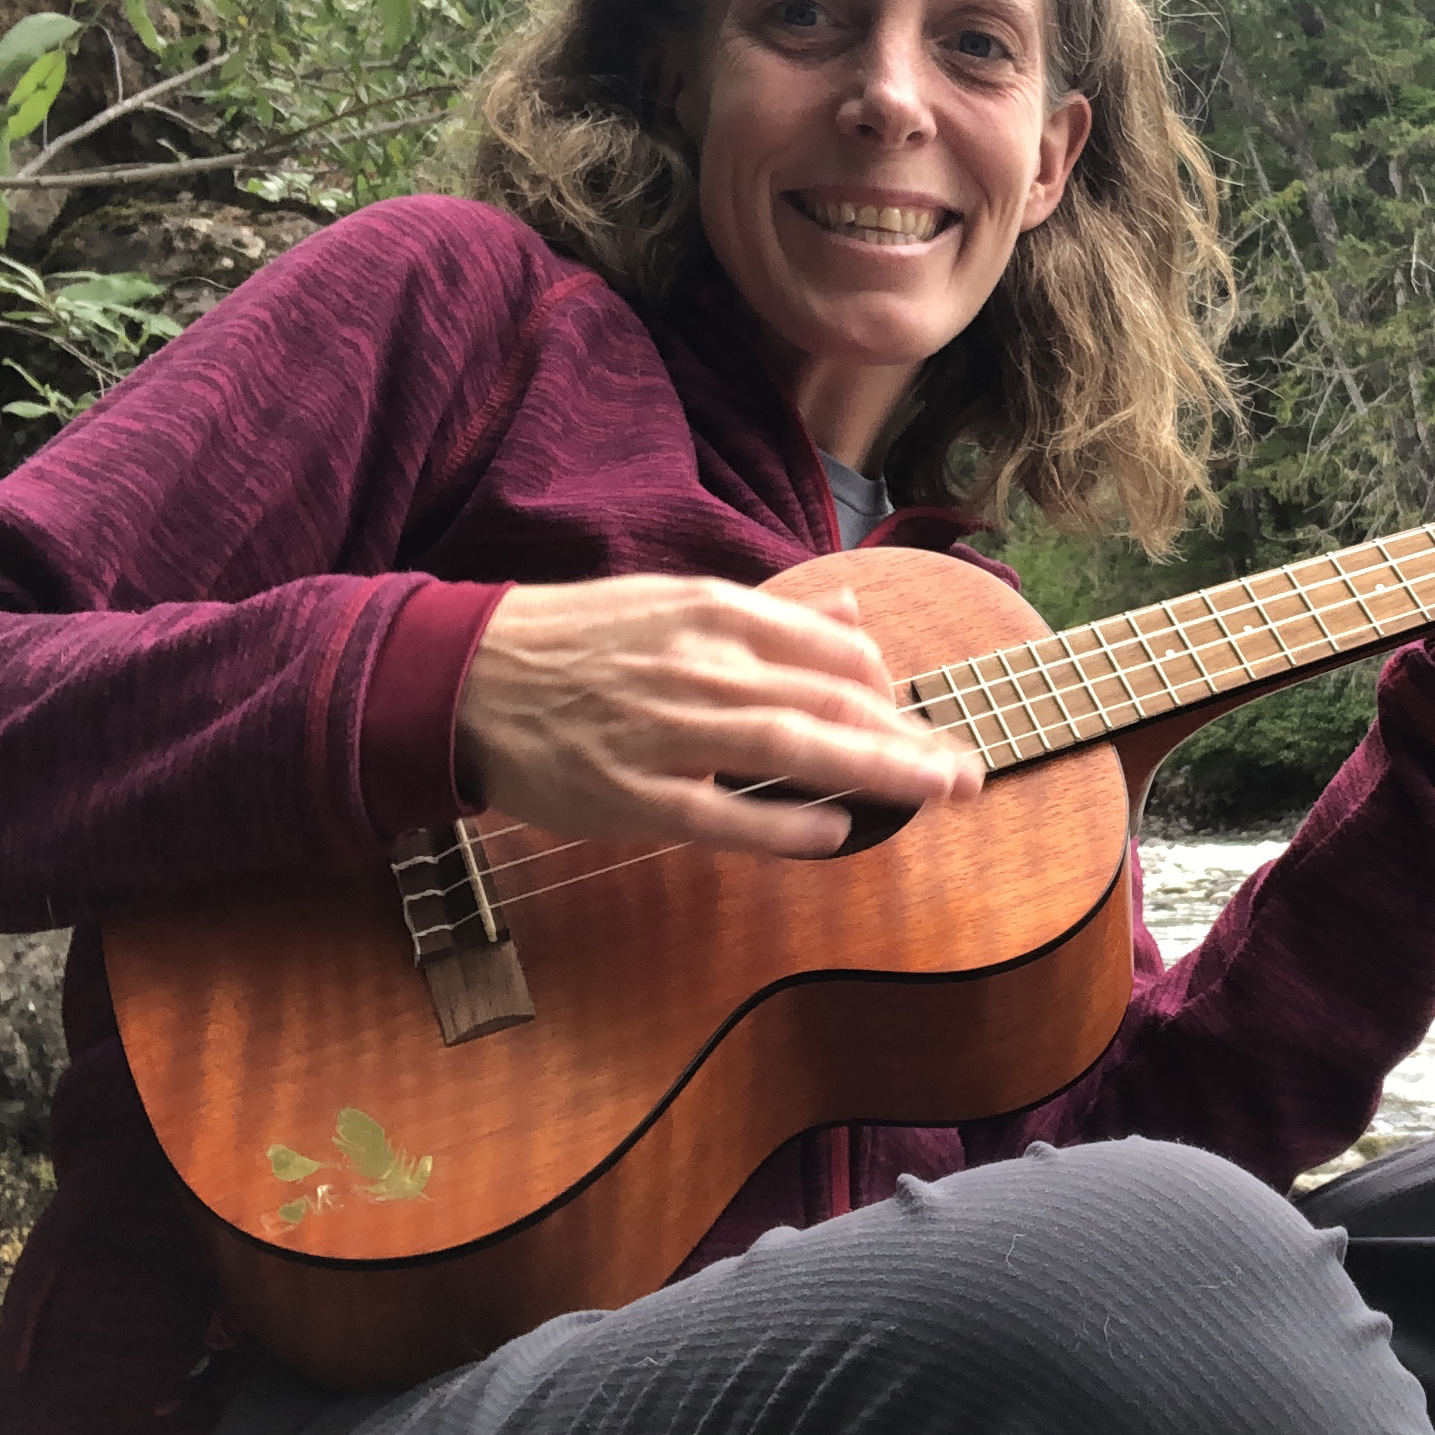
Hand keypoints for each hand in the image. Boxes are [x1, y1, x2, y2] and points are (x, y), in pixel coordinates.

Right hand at [454, 575, 981, 856]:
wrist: (465, 678)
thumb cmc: (576, 640)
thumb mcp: (673, 600)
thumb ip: (769, 615)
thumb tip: (853, 611)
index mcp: (713, 611)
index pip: (832, 647)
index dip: (888, 686)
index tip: (913, 717)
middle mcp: (701, 665)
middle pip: (832, 699)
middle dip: (911, 737)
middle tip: (969, 770)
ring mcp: (669, 733)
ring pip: (796, 750)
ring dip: (878, 772)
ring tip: (937, 792)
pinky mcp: (635, 797)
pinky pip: (728, 816)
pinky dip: (788, 826)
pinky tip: (838, 833)